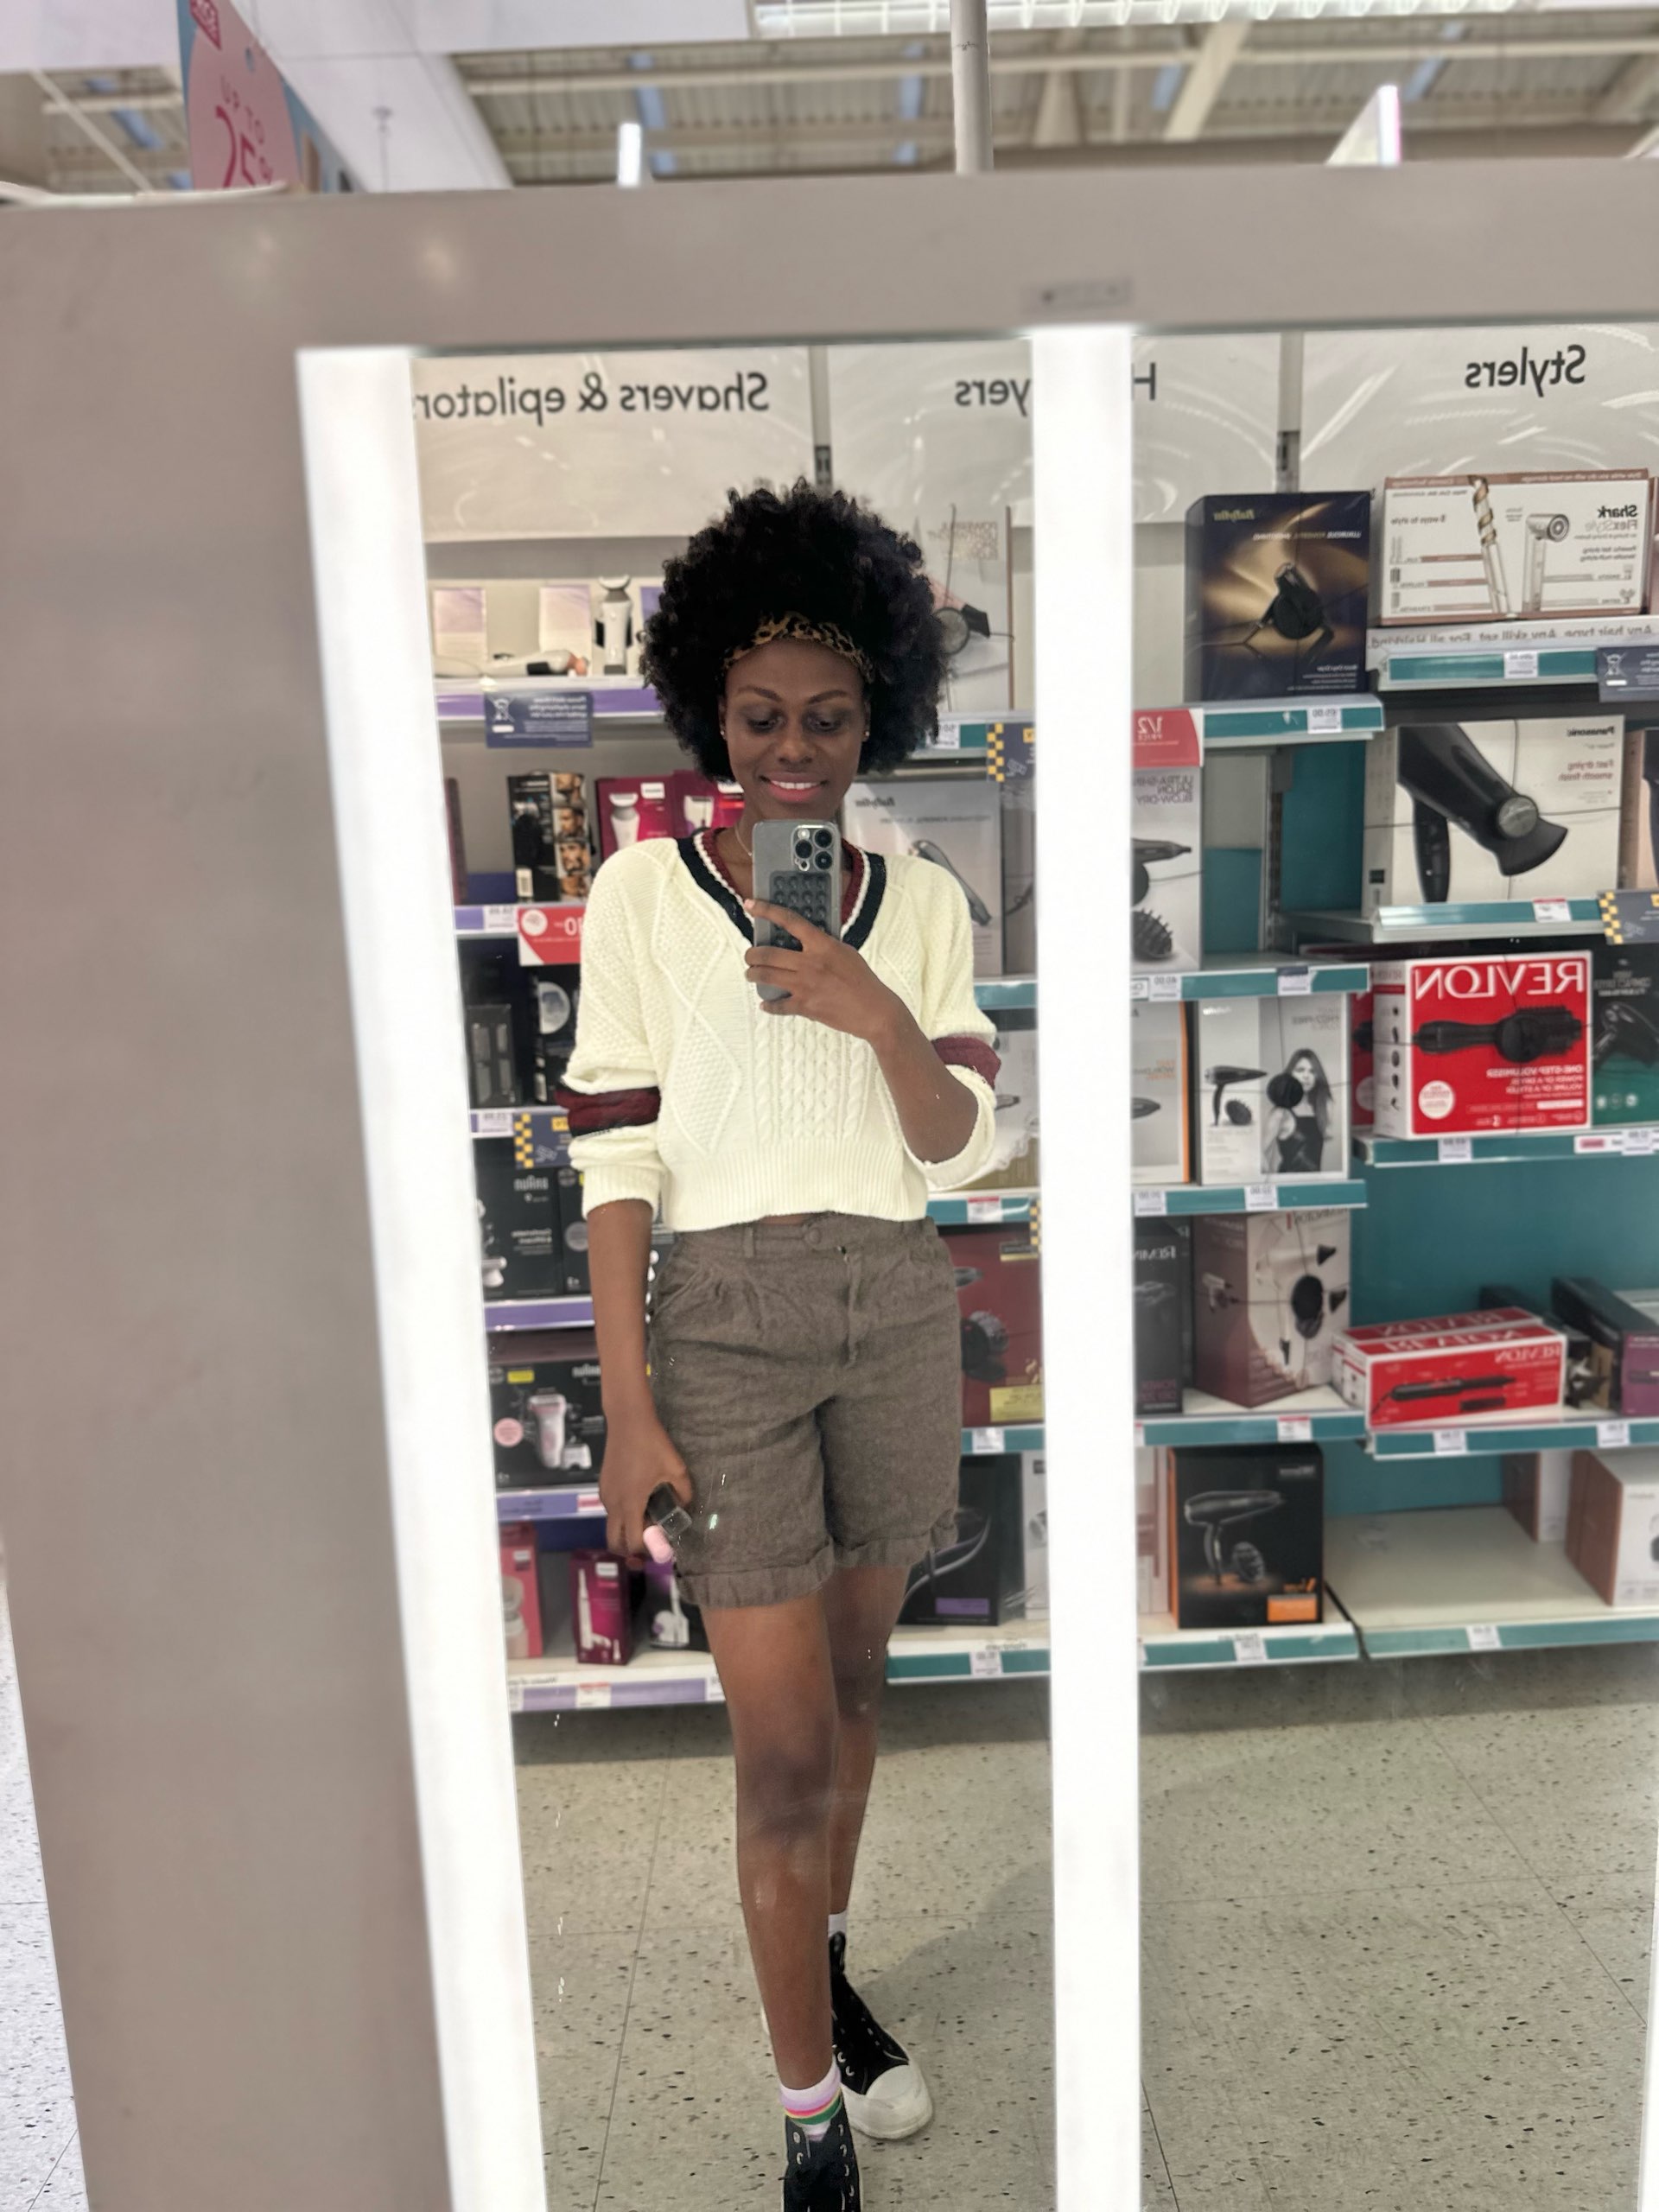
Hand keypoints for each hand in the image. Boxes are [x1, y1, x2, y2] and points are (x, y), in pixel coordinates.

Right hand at [599, 1406, 692, 1563]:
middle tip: (649, 1546)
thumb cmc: (652, 1444)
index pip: (634, 1541)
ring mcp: (605, 1494)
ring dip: (627, 1531)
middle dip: (630, 1550)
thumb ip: (683, 1493)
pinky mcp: (603, 1485)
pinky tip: (639, 1503)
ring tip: (649, 1520)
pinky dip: (623, 1516)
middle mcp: (613, 1503)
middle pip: (615, 1542)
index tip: (663, 1547)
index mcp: (631, 1503)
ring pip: (612, 1525)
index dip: (649, 1550)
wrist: (628, 1420)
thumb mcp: (676, 1469)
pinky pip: (611, 1510)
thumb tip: (685, 1506)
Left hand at [743, 896, 902, 1042]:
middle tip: (750, 956)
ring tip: (751, 974)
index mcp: (822, 945)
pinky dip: (769, 1005)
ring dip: (753, 974)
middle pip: (767, 953)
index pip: (789, 921)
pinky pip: (778, 1006)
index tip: (751, 905)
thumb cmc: (863, 980)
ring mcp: (805, 986)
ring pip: (766, 976)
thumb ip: (824, 945)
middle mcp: (810, 963)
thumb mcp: (846, 952)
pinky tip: (765, 1004)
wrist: (874, 1010)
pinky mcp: (805, 1006)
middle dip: (752, 954)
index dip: (766, 910)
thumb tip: (807, 942)